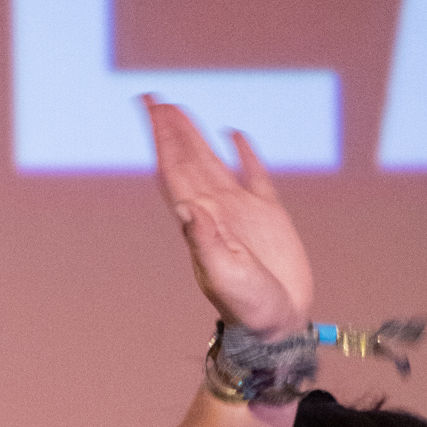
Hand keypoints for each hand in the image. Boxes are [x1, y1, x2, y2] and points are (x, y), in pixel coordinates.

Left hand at [145, 98, 311, 340]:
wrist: (277, 327)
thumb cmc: (249, 309)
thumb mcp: (225, 276)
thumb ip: (206, 242)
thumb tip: (186, 208)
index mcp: (202, 222)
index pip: (175, 171)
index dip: (162, 139)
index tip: (148, 108)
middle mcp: (216, 212)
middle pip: (187, 161)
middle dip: (171, 131)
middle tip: (154, 99)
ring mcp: (242, 211)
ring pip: (212, 162)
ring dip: (195, 137)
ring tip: (180, 110)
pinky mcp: (270, 215)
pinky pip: (254, 174)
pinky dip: (244, 152)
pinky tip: (234, 135)